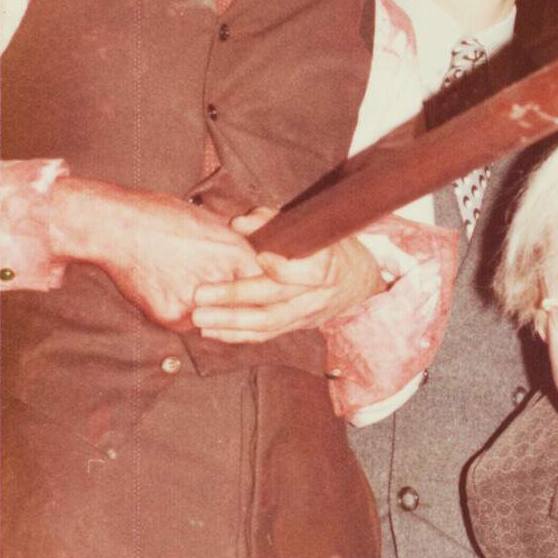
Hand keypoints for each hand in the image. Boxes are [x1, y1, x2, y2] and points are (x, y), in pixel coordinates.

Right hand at [49, 176, 263, 329]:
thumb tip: (254, 249)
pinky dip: (185, 313)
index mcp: (235, 253)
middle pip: (245, 305)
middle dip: (241, 303)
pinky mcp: (172, 316)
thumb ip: (234, 241)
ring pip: (217, 317)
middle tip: (230, 299)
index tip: (261, 290)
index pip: (268, 283)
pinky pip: (189, 324)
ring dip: (213, 311)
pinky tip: (169, 290)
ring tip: (190, 288)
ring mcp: (197, 302)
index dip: (265, 287)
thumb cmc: (160, 215)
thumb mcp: (208, 220)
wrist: (115, 227)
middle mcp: (221, 280)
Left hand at [189, 206, 386, 341]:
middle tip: (201, 295)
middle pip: (277, 299)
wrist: (357, 279)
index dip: (284, 267)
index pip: (308, 271)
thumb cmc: (327, 245)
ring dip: (230, 323)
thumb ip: (272, 222)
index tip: (259, 256)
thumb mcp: (311, 227)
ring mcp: (308, 314)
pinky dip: (237, 335)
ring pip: (269, 323)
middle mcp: (319, 294)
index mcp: (329, 264)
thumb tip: (237, 224)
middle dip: (236, 297)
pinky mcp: (298, 327)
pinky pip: (266, 335)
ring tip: (200, 319)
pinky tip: (212, 332)